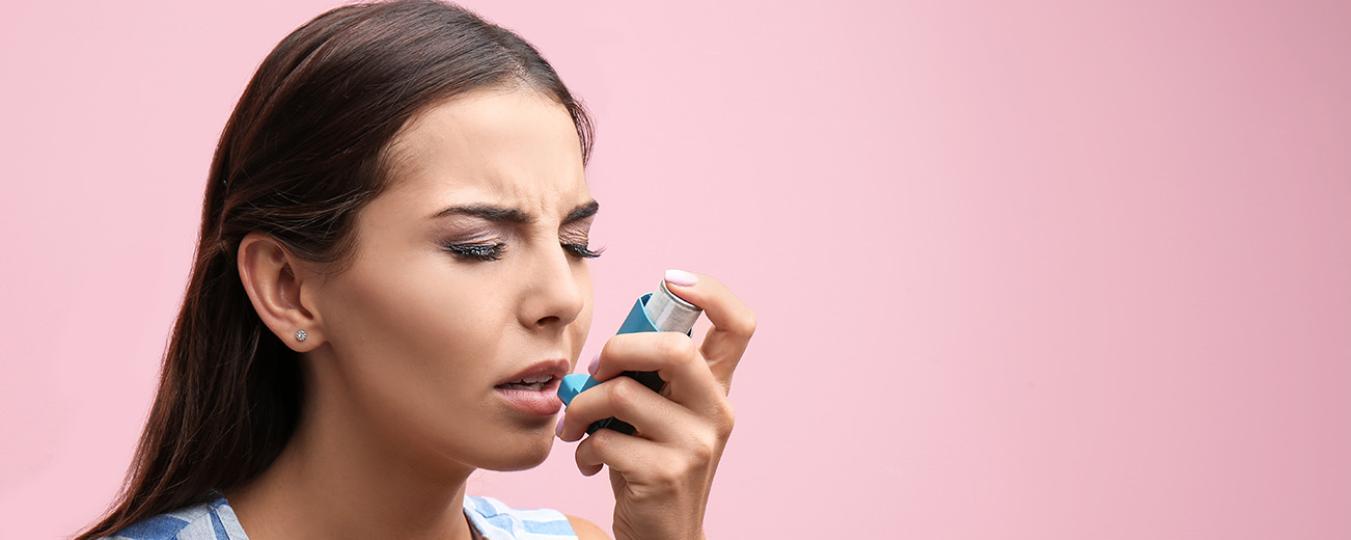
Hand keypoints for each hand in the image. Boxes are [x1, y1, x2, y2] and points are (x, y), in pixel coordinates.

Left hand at [556, 271, 754, 539]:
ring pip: (623, 394)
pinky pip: (605, 439)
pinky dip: (583, 448)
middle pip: (675, 349)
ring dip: (580, 408)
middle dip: (617, 350)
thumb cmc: (648, 463)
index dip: (711, 292)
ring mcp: (696, 444)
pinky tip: (589, 462)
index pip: (739, 325)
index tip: (672, 281)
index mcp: (716, 387)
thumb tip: (611, 344)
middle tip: (595, 372)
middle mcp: (717, 411)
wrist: (661, 534)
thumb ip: (648, 376)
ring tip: (575, 426)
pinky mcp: (667, 474)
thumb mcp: (659, 414)